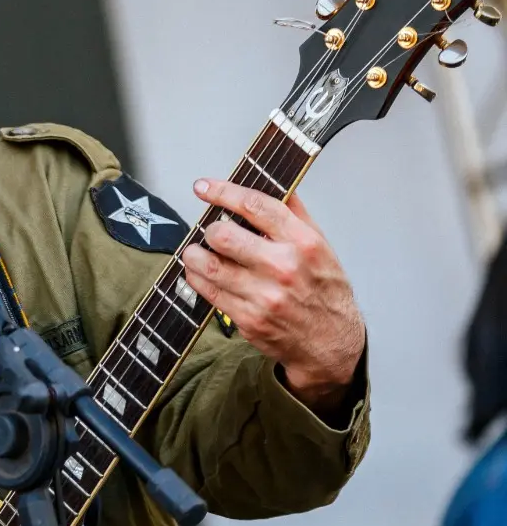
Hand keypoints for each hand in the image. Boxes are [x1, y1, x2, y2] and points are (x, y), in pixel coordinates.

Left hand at [180, 179, 365, 416]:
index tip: (204, 187)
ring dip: (194, 254)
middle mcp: (283, 267)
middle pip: (224, 235)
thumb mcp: (321, 246)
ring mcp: (264, 295)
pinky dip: (196, 277)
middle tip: (211, 231)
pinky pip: (207, 291)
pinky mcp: (248, 318)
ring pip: (207, 264)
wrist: (332, 342)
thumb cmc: (325, 291)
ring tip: (196, 251)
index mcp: (303, 243)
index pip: (255, 206)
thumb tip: (276, 183)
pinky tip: (200, 272)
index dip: (223, 192)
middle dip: (210, 229)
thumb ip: (295, 214)